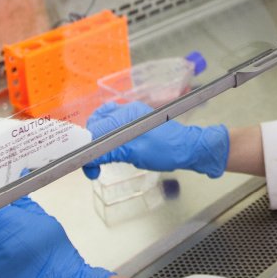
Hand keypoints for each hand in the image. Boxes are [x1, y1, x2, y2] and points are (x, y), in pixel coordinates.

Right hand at [82, 101, 228, 179]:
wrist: (190, 149)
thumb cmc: (166, 151)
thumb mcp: (135, 154)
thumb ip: (109, 153)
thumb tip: (87, 158)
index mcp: (126, 114)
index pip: (95, 128)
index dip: (86, 149)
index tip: (88, 167)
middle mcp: (126, 110)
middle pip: (96, 124)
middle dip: (90, 145)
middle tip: (94, 167)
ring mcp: (132, 116)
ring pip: (103, 125)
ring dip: (97, 143)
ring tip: (100, 161)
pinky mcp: (136, 123)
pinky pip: (114, 128)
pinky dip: (107, 140)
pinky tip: (110, 152)